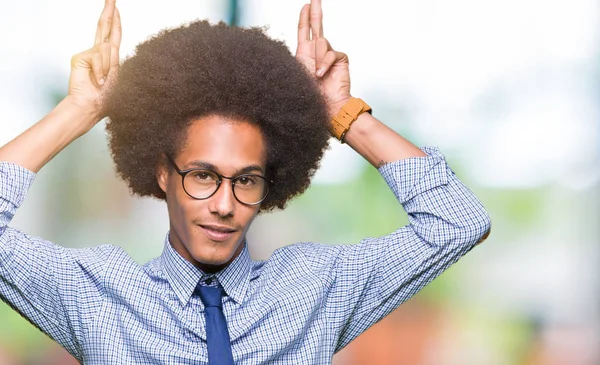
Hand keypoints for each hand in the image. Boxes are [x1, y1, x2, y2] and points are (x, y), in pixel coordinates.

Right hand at [67, 0, 120, 123]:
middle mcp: (99, 52)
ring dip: (108, 67)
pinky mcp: (80, 57)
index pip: (113, 34)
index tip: (116, 7)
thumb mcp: (118, 77)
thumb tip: (109, 45)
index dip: (115, 20)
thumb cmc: (105, 98)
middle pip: (105, 27)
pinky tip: (97, 80)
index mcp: (110, 57)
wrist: (91, 107)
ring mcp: (88, 53)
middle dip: (109, 11)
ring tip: (103, 81)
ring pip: (107, 48)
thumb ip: (114, 60)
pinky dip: (100, 70)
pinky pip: (98, 56)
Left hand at [295, 0, 351, 116]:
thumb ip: (302, 58)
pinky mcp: (340, 59)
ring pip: (322, 42)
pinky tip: (321, 74)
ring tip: (316, 75)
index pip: (304, 31)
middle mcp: (317, 52)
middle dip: (315, 11)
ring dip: (317, 58)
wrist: (327, 107)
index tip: (306, 5)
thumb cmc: (311, 96)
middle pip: (316, 25)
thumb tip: (312, 43)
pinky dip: (325, 63)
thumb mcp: (298, 74)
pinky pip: (331, 53)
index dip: (305, 17)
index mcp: (304, 54)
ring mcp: (329, 55)